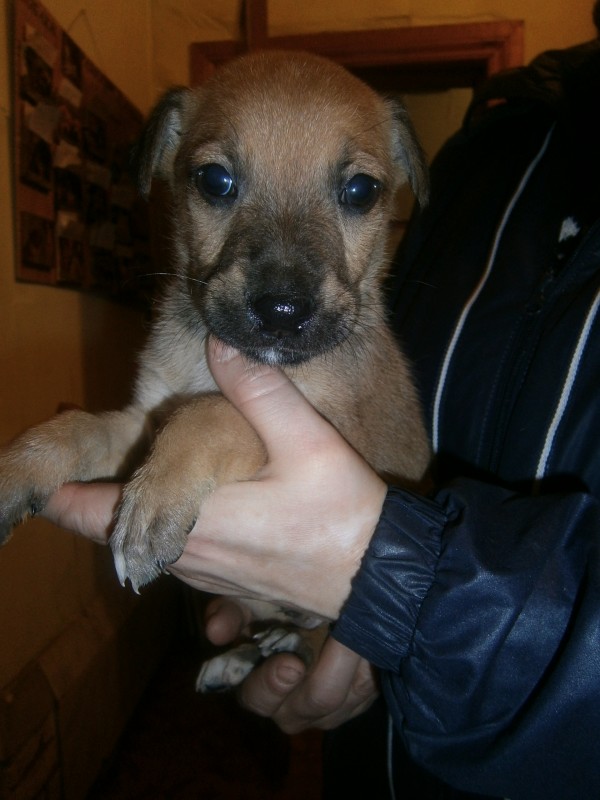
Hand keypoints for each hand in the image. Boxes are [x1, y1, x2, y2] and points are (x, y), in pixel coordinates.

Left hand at [43, 339, 386, 619]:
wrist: (380, 579)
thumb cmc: (345, 514)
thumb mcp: (310, 442)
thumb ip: (261, 391)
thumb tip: (221, 343)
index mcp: (191, 519)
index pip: (95, 515)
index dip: (61, 493)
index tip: (41, 473)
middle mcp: (186, 556)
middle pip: (112, 531)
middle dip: (93, 496)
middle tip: (79, 459)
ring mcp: (206, 576)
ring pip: (142, 543)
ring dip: (128, 513)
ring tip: (126, 474)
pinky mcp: (227, 584)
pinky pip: (173, 555)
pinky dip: (160, 529)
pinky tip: (183, 502)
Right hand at [205, 597, 378, 733]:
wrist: (323, 597)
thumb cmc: (275, 601)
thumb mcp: (249, 601)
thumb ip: (230, 613)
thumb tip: (215, 632)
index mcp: (257, 685)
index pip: (257, 700)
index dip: (271, 686)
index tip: (291, 664)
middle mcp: (291, 705)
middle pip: (299, 713)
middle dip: (315, 684)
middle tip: (335, 648)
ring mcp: (327, 707)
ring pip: (338, 704)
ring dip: (347, 664)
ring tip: (354, 629)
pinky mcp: (358, 697)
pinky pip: (363, 692)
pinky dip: (364, 662)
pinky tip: (364, 635)